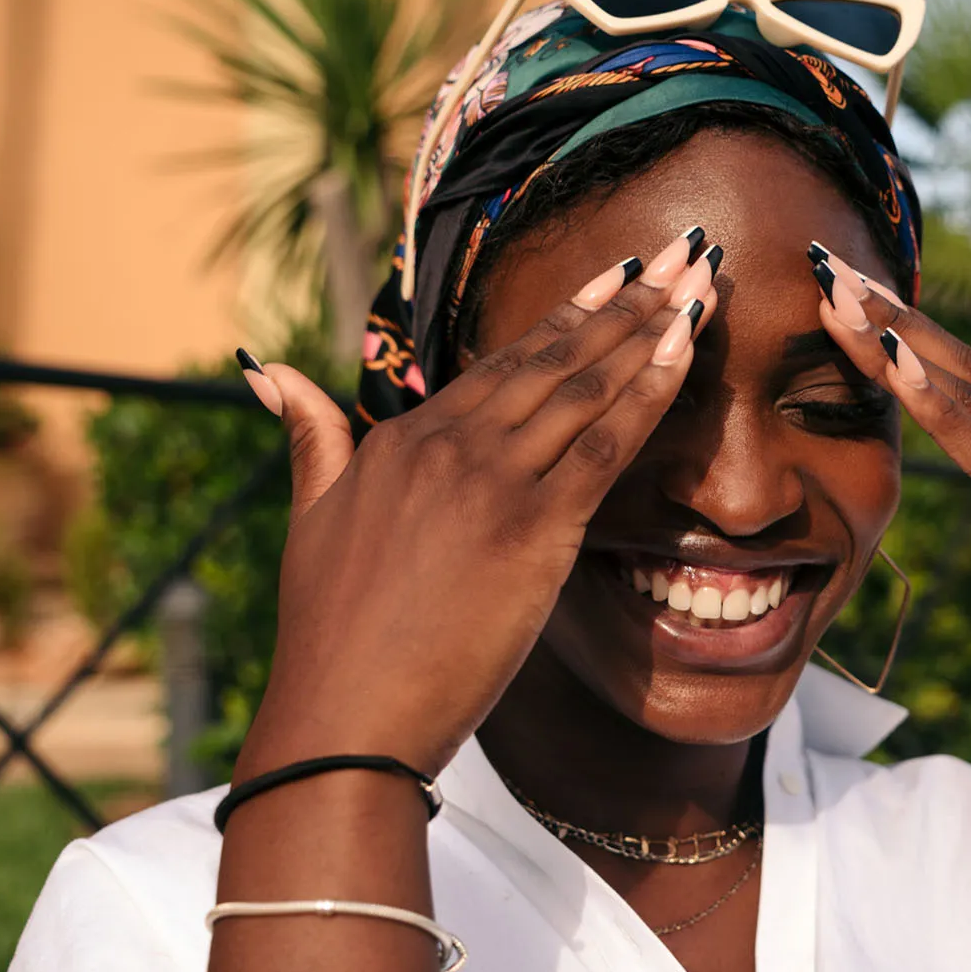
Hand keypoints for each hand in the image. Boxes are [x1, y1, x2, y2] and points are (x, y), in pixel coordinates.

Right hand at [234, 230, 719, 779]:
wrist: (345, 718)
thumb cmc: (329, 636)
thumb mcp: (311, 519)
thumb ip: (311, 439)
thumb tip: (271, 373)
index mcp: (402, 438)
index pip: (504, 361)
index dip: (570, 313)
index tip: (617, 274)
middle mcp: (450, 444)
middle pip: (555, 358)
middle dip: (627, 301)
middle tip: (682, 254)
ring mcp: (492, 482)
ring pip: (586, 389)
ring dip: (650, 331)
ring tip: (698, 285)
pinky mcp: (532, 529)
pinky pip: (606, 447)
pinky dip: (650, 396)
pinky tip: (685, 355)